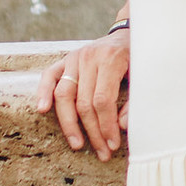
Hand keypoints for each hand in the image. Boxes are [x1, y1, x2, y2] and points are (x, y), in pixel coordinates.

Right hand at [37, 28, 130, 156]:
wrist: (127, 33)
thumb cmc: (138, 57)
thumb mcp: (143, 76)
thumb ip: (134, 100)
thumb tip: (121, 127)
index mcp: (111, 59)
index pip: (102, 100)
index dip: (106, 125)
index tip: (112, 145)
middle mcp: (89, 56)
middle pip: (83, 102)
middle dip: (92, 131)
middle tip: (101, 152)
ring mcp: (74, 57)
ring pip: (64, 94)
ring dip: (69, 123)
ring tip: (77, 144)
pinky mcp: (65, 59)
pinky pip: (49, 76)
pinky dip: (44, 92)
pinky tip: (42, 109)